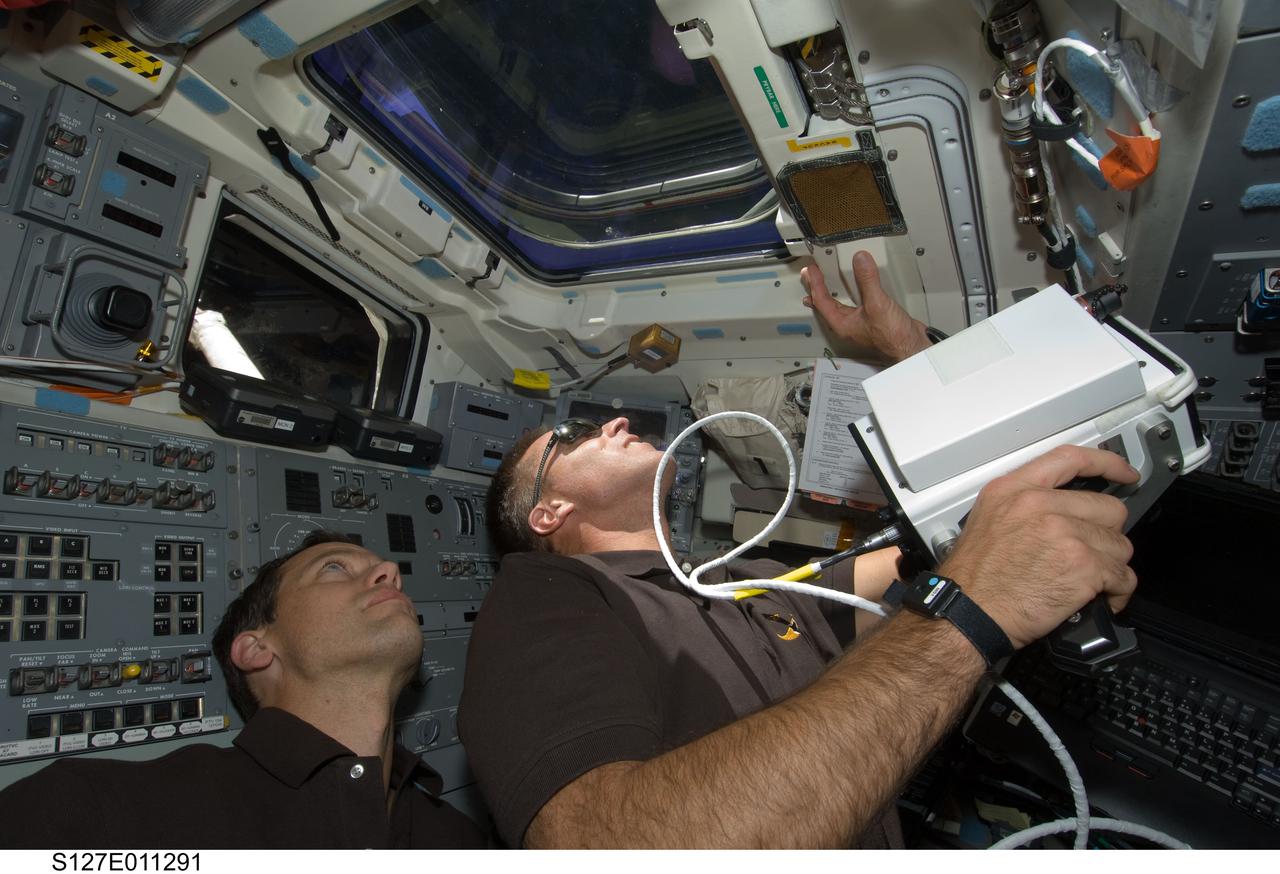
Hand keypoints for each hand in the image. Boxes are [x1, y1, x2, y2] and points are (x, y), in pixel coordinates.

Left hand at [801, 251, 930, 362]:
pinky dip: (850, 294)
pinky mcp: (872, 319)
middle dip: (816, 289)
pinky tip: (854, 291)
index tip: (812, 269)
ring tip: (822, 283)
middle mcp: (848, 325)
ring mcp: (859, 323)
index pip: (821, 300)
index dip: (815, 283)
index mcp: (842, 324)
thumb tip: (860, 260)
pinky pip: (856, 303)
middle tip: (809, 275)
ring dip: (830, 293)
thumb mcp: (877, 303)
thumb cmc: (893, 338)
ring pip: (839, 305)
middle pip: (825, 304)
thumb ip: (867, 280)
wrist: (912, 348)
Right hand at [938, 445, 1140, 649]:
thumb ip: (1023, 504)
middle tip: (1090, 554)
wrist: (968, 613)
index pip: (1070, 459)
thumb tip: (1062, 509)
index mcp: (1014, 490)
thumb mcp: (987, 520)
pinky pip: (1123, 577)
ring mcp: (1065, 534)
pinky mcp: (1083, 566)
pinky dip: (1117, 593)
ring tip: (1088, 582)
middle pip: (1108, 509)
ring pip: (1120, 545)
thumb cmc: (974, 580)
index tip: (1125, 473)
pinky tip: (1100, 600)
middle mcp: (1040, 506)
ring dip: (1110, 567)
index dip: (1107, 463)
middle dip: (1105, 535)